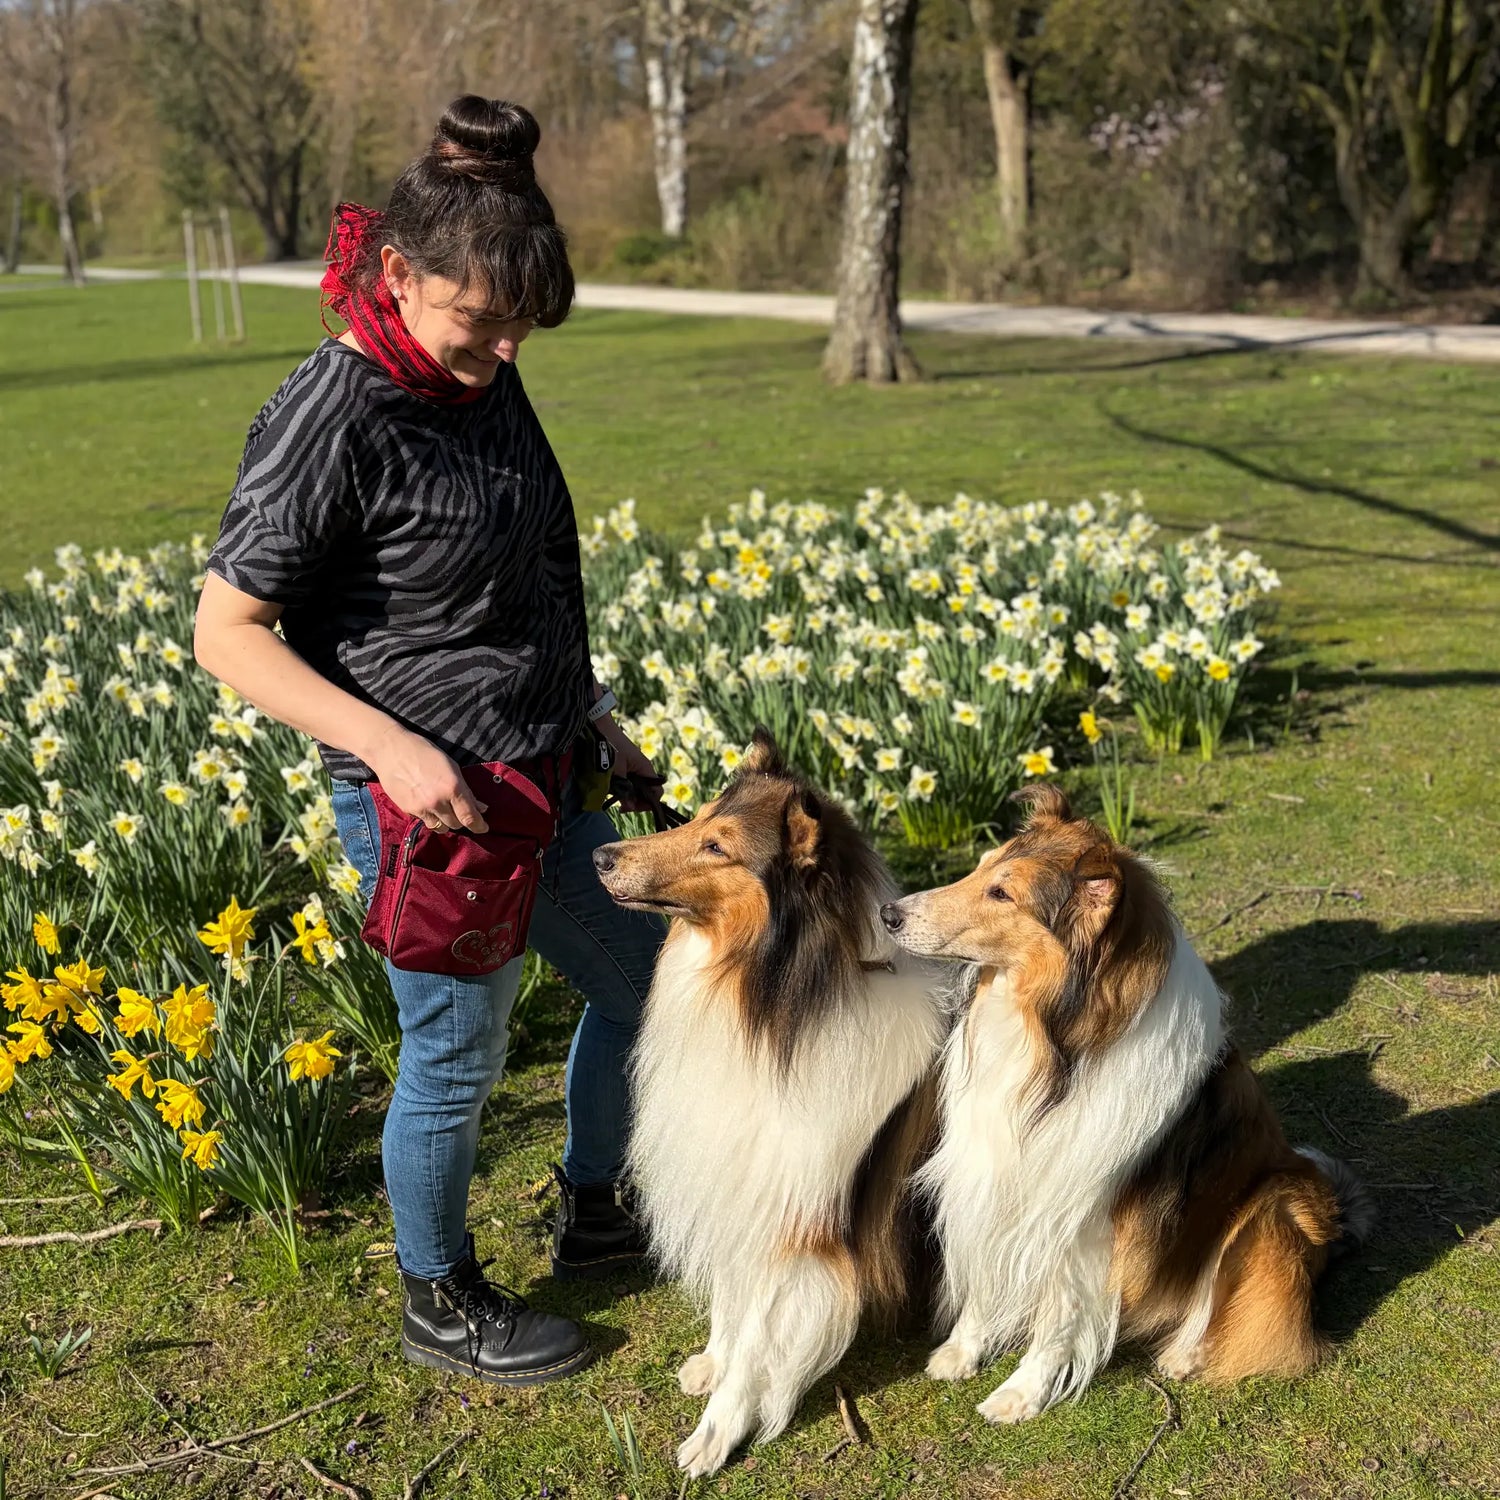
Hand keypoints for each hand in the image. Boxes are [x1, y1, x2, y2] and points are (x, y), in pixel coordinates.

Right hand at [366, 727, 488, 833]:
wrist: (391, 750)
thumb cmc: (424, 752)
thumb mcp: (451, 766)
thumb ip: (466, 790)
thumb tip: (480, 807)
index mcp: (453, 787)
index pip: (470, 817)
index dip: (479, 826)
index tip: (483, 828)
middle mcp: (438, 801)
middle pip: (456, 825)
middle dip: (461, 820)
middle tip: (460, 811)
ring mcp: (422, 808)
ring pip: (440, 827)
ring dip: (445, 822)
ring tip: (444, 810)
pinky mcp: (408, 810)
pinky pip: (424, 821)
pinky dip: (430, 817)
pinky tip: (428, 806)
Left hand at [594, 716, 661, 812]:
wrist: (600, 726)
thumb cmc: (611, 745)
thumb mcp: (616, 771)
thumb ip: (624, 789)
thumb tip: (630, 807)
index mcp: (645, 769)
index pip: (656, 792)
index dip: (648, 803)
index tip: (633, 808)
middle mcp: (643, 770)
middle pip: (646, 792)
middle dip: (636, 801)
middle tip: (621, 808)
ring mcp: (634, 768)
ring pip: (636, 788)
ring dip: (628, 796)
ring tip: (615, 800)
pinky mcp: (625, 767)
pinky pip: (628, 782)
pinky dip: (622, 788)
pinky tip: (612, 791)